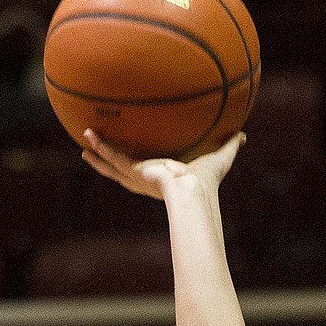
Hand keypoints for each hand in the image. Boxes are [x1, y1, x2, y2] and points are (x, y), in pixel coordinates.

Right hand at [80, 129, 243, 199]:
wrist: (195, 191)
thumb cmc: (208, 181)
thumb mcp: (219, 156)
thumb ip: (229, 144)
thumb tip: (243, 134)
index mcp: (163, 181)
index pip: (147, 172)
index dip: (139, 166)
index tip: (134, 162)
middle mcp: (147, 182)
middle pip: (122, 172)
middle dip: (108, 163)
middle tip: (94, 155)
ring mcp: (138, 179)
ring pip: (112, 167)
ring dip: (98, 156)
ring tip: (82, 147)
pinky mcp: (134, 173)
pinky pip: (114, 158)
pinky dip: (101, 147)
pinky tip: (87, 136)